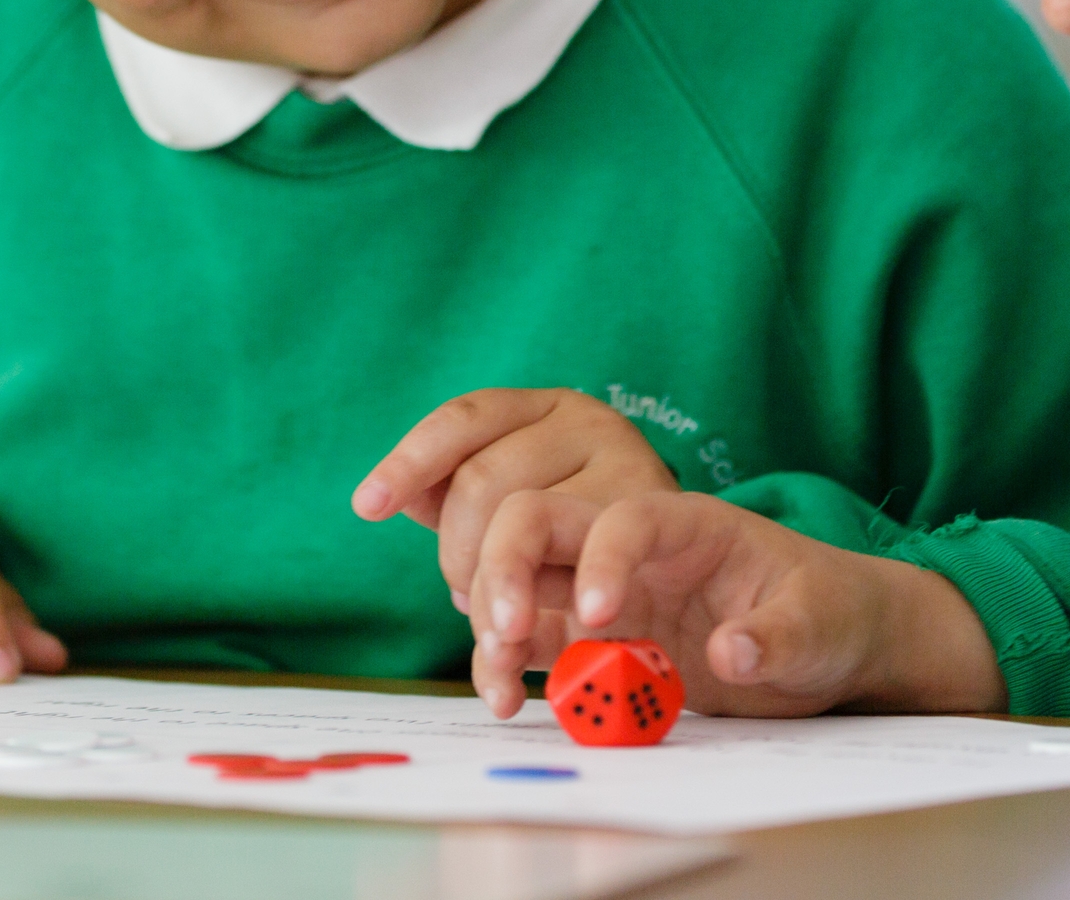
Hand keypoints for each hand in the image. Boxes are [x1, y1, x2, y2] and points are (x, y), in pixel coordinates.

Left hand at [352, 388, 678, 615]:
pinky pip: (569, 583)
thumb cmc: (587, 537)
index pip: (465, 418)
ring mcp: (627, 471)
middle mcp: (591, 423)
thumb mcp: (523, 500)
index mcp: (548, 406)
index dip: (411, 460)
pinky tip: (510, 663)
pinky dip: (534, 633)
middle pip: (482, 481)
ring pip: (519, 525)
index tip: (368, 507)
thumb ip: (459, 494)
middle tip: (464, 601)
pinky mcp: (658, 531)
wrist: (700, 572)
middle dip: (456, 555)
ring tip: (500, 628)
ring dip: (492, 593)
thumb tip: (390, 498)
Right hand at [464, 487, 1003, 720]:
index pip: (625, 517)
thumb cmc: (828, 610)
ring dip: (492, 616)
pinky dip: (506, 663)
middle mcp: (631, 548)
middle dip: (506, 567)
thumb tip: (730, 652)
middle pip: (540, 522)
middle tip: (506, 631)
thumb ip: (778, 634)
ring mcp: (606, 591)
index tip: (599, 615)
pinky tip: (503, 698)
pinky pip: (534, 641)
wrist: (827, 641)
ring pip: (520, 579)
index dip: (602, 556)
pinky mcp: (595, 640)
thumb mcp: (821, 622)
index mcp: (686, 523)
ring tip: (497, 677)